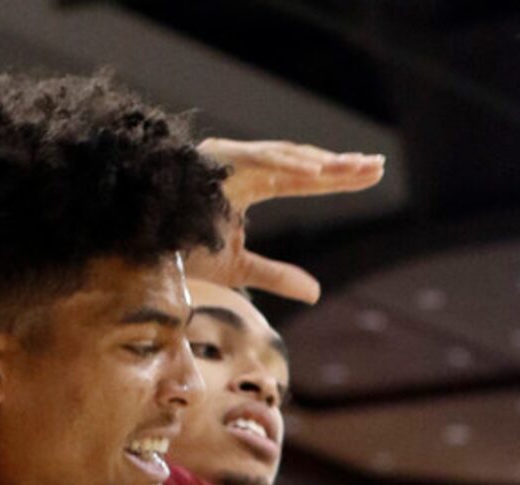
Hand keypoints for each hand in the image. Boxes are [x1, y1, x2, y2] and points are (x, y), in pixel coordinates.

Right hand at [194, 139, 385, 301]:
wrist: (143, 252)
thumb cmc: (181, 254)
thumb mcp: (240, 269)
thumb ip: (278, 275)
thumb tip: (317, 292)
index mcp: (248, 184)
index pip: (302, 180)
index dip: (336, 179)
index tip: (370, 175)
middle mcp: (240, 165)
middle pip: (300, 162)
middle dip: (338, 165)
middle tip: (376, 166)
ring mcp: (226, 159)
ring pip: (284, 157)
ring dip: (320, 163)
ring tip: (355, 169)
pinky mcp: (214, 162)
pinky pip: (258, 162)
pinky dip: (287, 166)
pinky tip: (317, 172)